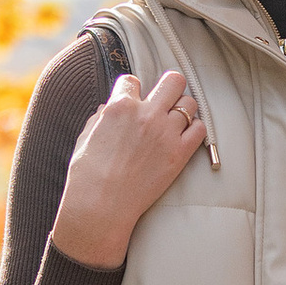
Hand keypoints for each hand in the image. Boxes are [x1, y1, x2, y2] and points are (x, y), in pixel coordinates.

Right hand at [49, 66, 206, 269]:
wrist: (101, 204)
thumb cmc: (88, 174)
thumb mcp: (86, 137)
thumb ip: (101, 118)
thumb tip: (107, 109)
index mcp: (119, 106)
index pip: (133, 80)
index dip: (133, 90)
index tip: (134, 100)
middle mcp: (145, 114)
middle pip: (172, 81)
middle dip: (169, 87)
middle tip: (166, 98)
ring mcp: (165, 132)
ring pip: (189, 104)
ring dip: (183, 110)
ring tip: (176, 121)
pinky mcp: (180, 153)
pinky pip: (200, 129)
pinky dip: (194, 130)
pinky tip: (185, 137)